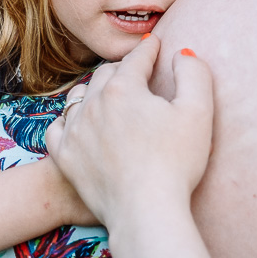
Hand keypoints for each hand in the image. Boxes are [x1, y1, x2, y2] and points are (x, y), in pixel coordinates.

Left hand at [45, 35, 213, 230]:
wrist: (145, 212)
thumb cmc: (177, 163)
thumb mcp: (198, 112)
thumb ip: (194, 74)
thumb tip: (182, 53)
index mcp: (123, 88)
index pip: (137, 59)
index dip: (149, 50)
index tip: (155, 44)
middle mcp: (93, 103)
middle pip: (106, 74)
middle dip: (122, 69)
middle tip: (135, 71)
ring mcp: (74, 130)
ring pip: (80, 97)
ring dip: (94, 92)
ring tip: (107, 95)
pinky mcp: (64, 156)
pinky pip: (58, 128)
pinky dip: (68, 122)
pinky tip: (78, 124)